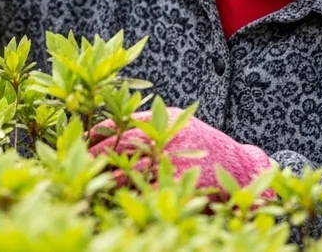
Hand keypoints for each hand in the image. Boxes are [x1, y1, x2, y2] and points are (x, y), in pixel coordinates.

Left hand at [87, 107, 274, 197]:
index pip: (123, 124)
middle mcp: (167, 139)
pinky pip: (146, 190)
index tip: (82, 141)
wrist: (242, 170)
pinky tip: (116, 199)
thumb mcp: (181, 123)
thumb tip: (117, 124)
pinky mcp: (178, 185)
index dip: (99, 133)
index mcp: (165, 121)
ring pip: (130, 170)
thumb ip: (153, 122)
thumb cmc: (207, 146)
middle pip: (122, 146)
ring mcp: (172, 162)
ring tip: (92, 182)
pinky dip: (129, 194)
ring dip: (108, 176)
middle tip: (78, 164)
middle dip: (97, 155)